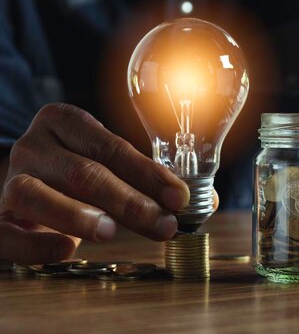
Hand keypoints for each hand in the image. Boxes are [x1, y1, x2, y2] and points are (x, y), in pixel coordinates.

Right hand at [0, 103, 200, 263]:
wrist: (24, 182)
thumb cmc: (76, 172)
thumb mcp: (108, 163)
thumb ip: (148, 178)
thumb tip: (203, 199)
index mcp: (66, 122)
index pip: (112, 147)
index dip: (148, 174)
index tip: (179, 197)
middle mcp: (34, 146)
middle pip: (84, 172)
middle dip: (130, 202)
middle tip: (163, 225)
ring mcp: (9, 179)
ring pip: (36, 194)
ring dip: (79, 215)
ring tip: (111, 232)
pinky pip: (6, 233)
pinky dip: (35, 244)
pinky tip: (67, 251)